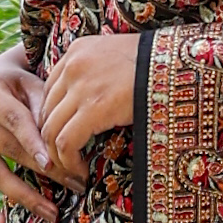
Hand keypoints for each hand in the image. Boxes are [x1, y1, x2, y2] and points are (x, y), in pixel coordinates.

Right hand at [0, 36, 142, 220]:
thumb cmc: (19, 86)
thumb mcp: (32, 85)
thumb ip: (43, 108)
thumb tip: (61, 143)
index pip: (15, 121)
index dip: (35, 143)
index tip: (56, 163)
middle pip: (8, 150)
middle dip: (45, 170)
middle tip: (76, 186)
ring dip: (24, 195)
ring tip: (52, 212)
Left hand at [32, 32, 142, 184]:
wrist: (177, 64)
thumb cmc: (157, 65)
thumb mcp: (117, 58)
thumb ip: (96, 73)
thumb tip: (90, 104)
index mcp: (77, 50)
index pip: (49, 91)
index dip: (53, 119)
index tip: (64, 138)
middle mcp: (72, 65)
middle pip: (45, 112)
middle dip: (50, 141)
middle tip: (63, 161)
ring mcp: (80, 86)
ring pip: (50, 131)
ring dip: (57, 157)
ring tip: (72, 171)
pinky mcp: (93, 108)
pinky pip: (66, 143)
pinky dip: (69, 162)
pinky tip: (81, 172)